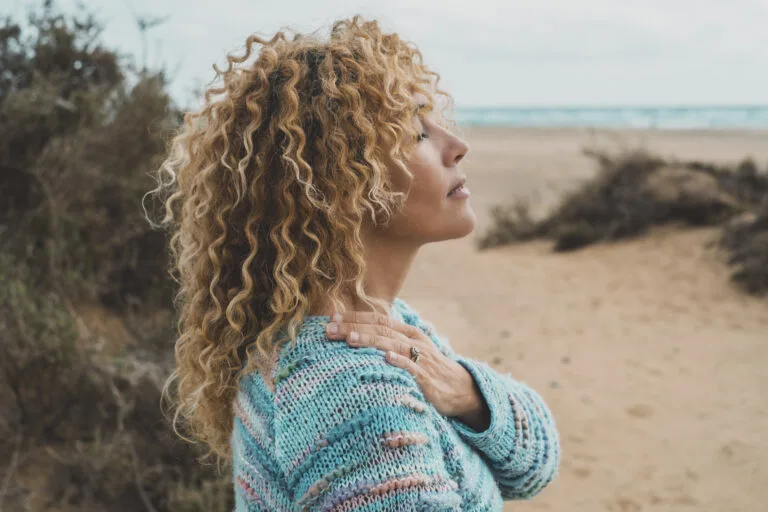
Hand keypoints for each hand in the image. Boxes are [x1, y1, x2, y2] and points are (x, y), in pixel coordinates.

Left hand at [323, 309, 480, 418]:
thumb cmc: (429, 370)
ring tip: (350, 339)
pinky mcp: (427, 378)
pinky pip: (412, 368)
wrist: (460, 389)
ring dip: (371, 341)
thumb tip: (359, 337)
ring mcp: (421, 358)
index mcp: (409, 333)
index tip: (331, 317)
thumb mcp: (411, 351)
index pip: (378, 319)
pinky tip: (386, 358)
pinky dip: (400, 361)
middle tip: (329, 329)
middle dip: (354, 327)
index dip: (355, 317)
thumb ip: (390, 343)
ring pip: (393, 344)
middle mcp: (414, 341)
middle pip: (380, 330)